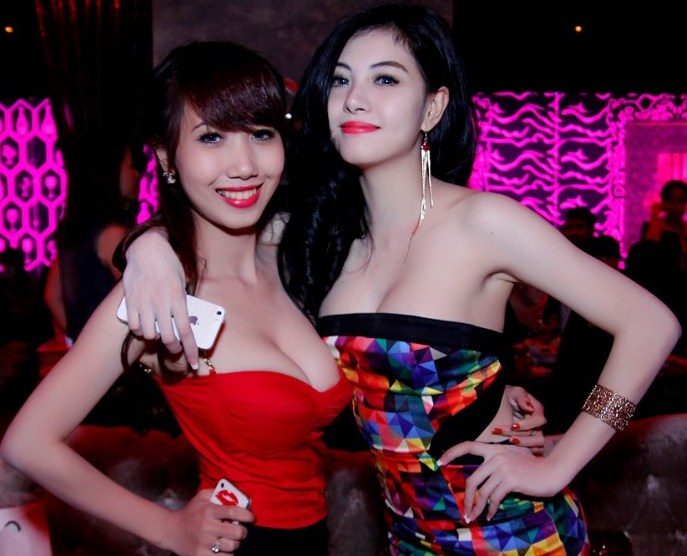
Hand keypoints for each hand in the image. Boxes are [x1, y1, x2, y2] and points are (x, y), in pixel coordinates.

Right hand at [122, 228, 199, 368]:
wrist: (148, 249)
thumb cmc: (169, 265)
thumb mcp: (182, 283)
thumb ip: (182, 303)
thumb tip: (186, 322)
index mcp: (178, 299)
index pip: (187, 332)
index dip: (191, 350)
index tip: (194, 362)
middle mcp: (161, 303)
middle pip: (168, 337)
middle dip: (173, 348)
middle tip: (174, 348)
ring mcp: (145, 303)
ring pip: (149, 334)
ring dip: (155, 338)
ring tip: (158, 333)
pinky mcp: (131, 301)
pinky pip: (135, 325)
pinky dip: (139, 330)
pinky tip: (143, 325)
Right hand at [166, 488, 253, 555]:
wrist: (170, 530)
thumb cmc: (190, 512)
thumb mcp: (202, 497)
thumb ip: (217, 493)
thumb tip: (236, 495)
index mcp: (209, 511)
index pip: (233, 512)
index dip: (247, 515)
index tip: (252, 518)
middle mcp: (207, 527)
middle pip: (236, 532)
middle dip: (243, 532)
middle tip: (241, 531)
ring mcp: (203, 543)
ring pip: (232, 547)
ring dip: (235, 544)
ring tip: (231, 540)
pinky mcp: (200, 555)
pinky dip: (227, 555)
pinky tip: (224, 550)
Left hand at [437, 442, 562, 521]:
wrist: (551, 471)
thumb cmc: (532, 467)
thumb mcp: (512, 457)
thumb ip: (496, 462)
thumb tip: (480, 479)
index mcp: (494, 449)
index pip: (468, 445)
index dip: (452, 452)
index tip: (440, 461)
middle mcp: (496, 456)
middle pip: (472, 479)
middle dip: (466, 498)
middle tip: (464, 510)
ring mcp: (502, 467)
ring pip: (482, 492)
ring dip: (477, 508)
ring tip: (474, 517)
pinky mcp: (509, 480)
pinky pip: (494, 498)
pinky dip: (490, 509)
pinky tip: (489, 515)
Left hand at [490, 386, 545, 452]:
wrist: (501, 402)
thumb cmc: (509, 395)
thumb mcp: (514, 392)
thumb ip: (521, 398)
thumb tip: (529, 409)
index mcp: (537, 411)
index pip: (538, 420)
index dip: (527, 424)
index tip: (513, 426)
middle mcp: (539, 424)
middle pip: (537, 435)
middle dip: (521, 437)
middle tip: (504, 436)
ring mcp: (536, 435)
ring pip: (537, 445)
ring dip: (523, 445)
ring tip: (508, 442)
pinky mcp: (531, 443)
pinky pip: (535, 452)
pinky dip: (527, 453)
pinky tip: (514, 451)